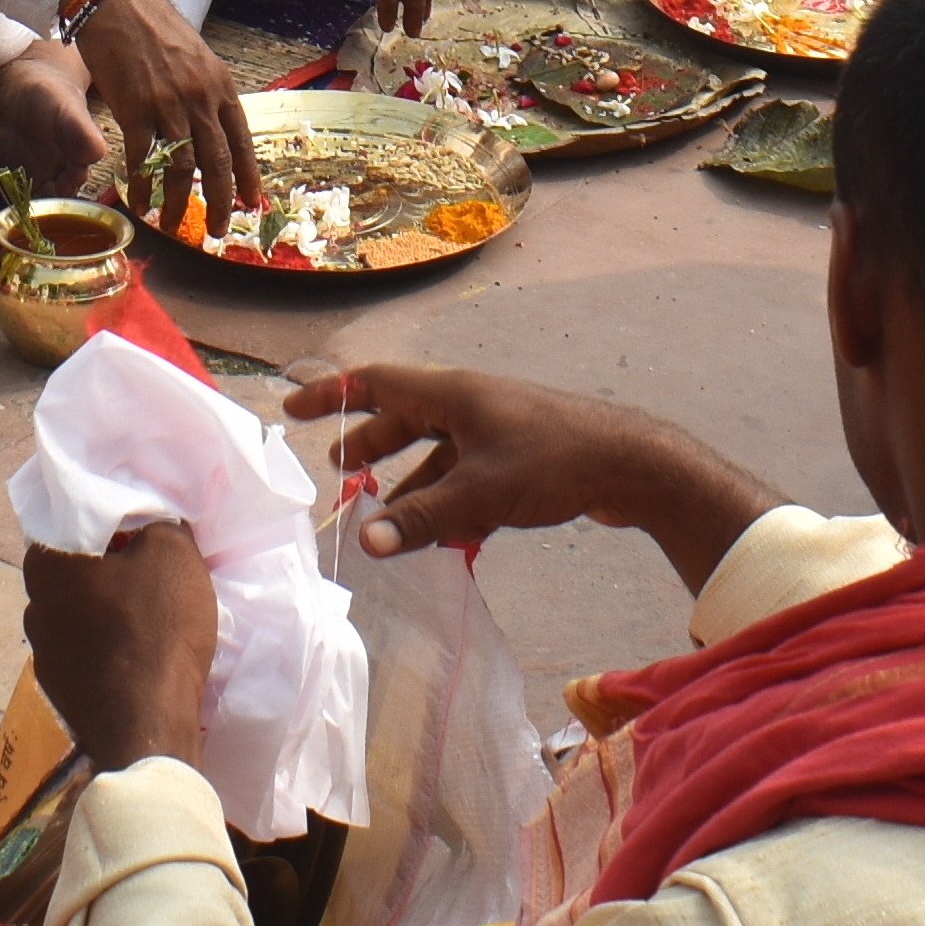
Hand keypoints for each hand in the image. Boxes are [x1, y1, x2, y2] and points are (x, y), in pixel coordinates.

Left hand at [18, 523, 216, 772]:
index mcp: (44, 563)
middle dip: (110, 569)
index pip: (73, 523)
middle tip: (152, 573)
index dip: (114, 524)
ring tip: (151, 620)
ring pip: (81, 616)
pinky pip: (87, 655)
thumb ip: (157, 525)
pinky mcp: (59, 692)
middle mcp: (31, 606)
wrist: (147, 724)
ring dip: (110, 613)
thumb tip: (149, 527)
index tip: (144, 535)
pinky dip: (110, 651)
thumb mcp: (173, 551)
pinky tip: (140, 658)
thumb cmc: (156, 626)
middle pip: (77, 572)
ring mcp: (42, 655)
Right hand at [76, 0, 260, 236]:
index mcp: (220, 85)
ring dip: (178, 202)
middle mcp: (201, 98)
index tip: (251, 203)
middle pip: (216, 163)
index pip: (242, 141)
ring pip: (181, 167)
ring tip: (172, 224)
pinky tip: (141, 203)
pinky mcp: (135, 108)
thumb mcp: (195, 56)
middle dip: (219, 202)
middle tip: (216, 229)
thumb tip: (209, 127)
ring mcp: (169, 105)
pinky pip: (143, 158)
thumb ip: (205, 91)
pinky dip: (143, 186)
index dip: (248, 176)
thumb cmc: (153, 26)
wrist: (116, 2)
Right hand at [286, 361, 766, 575]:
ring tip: (385, 514)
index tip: (293, 410)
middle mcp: (471, 403)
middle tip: (337, 468)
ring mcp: (499, 428)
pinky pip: (468, 472)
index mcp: (453, 394)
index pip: (376, 383)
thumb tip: (364, 542)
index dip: (332, 396)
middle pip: (405, 416)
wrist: (632, 463)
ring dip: (410, 481)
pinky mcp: (522, 457)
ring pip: (439, 451)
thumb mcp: (480, 493)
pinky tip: (447, 535)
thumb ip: (421, 518)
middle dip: (370, 442)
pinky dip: (448, 498)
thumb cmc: (553, 462)